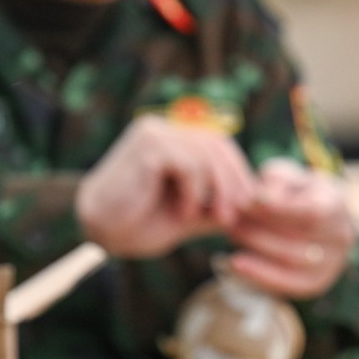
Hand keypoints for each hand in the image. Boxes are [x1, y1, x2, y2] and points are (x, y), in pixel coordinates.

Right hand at [76, 116, 254, 257]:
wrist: (101, 232)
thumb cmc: (141, 222)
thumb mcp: (192, 212)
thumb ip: (218, 203)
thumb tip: (258, 203)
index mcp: (172, 137)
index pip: (218, 143)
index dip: (239, 171)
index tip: (251, 201)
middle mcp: (163, 127)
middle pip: (217, 144)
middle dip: (233, 181)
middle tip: (237, 213)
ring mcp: (154, 131)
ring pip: (206, 154)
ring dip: (216, 190)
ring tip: (208, 217)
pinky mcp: (147, 144)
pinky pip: (189, 163)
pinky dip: (194, 191)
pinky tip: (184, 212)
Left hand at [226, 158, 354, 299]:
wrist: (312, 215)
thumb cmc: (293, 191)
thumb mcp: (285, 175)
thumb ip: (275, 181)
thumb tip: (261, 201)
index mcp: (337, 203)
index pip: (313, 212)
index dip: (280, 210)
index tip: (248, 202)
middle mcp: (342, 235)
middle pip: (300, 238)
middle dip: (260, 228)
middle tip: (232, 219)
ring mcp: (334, 262)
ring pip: (293, 261)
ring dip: (257, 248)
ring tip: (233, 234)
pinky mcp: (318, 282)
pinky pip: (289, 284)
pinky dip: (259, 275)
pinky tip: (236, 263)